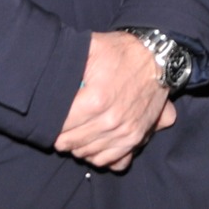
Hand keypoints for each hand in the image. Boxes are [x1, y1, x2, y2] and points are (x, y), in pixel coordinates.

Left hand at [55, 32, 175, 170]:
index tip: (48, 116)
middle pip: (72, 142)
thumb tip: (47, 74)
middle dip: (62, 136)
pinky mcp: (138, 138)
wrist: (160, 57)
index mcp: (95, 100)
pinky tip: (95, 144)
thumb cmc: (123, 51)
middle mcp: (111, 121)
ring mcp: (126, 132)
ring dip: (78, 147)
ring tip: (74, 135)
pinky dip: (101, 156)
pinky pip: (113, 162)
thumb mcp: (92, 46)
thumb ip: (69, 61)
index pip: (61, 126)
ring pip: (89, 154)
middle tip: (58, 127)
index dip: (51, 122)